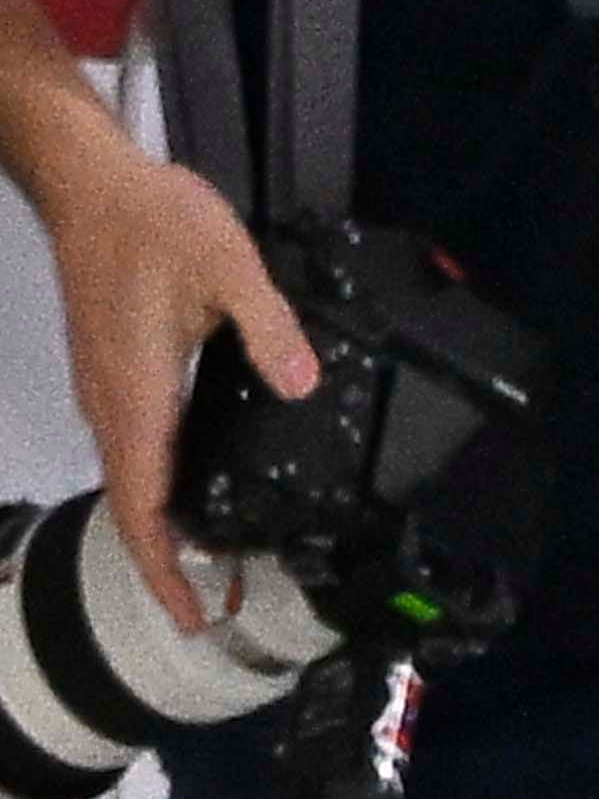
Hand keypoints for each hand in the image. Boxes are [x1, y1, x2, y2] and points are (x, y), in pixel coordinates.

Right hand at [30, 133, 316, 632]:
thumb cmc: (153, 223)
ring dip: (165, 522)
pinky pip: (133, 445)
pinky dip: (159, 481)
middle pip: (133, 504)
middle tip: (216, 600)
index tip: (190, 610)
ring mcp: (106, 389)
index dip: (165, 565)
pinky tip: (195, 480)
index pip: (143, 504)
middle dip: (170, 559)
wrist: (94, 188)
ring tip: (213, 554)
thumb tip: (305, 386)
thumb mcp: (231, 269)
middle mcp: (113, 404)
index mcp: (137, 394)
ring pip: (130, 477)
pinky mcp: (111, 371)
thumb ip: (271, 331)